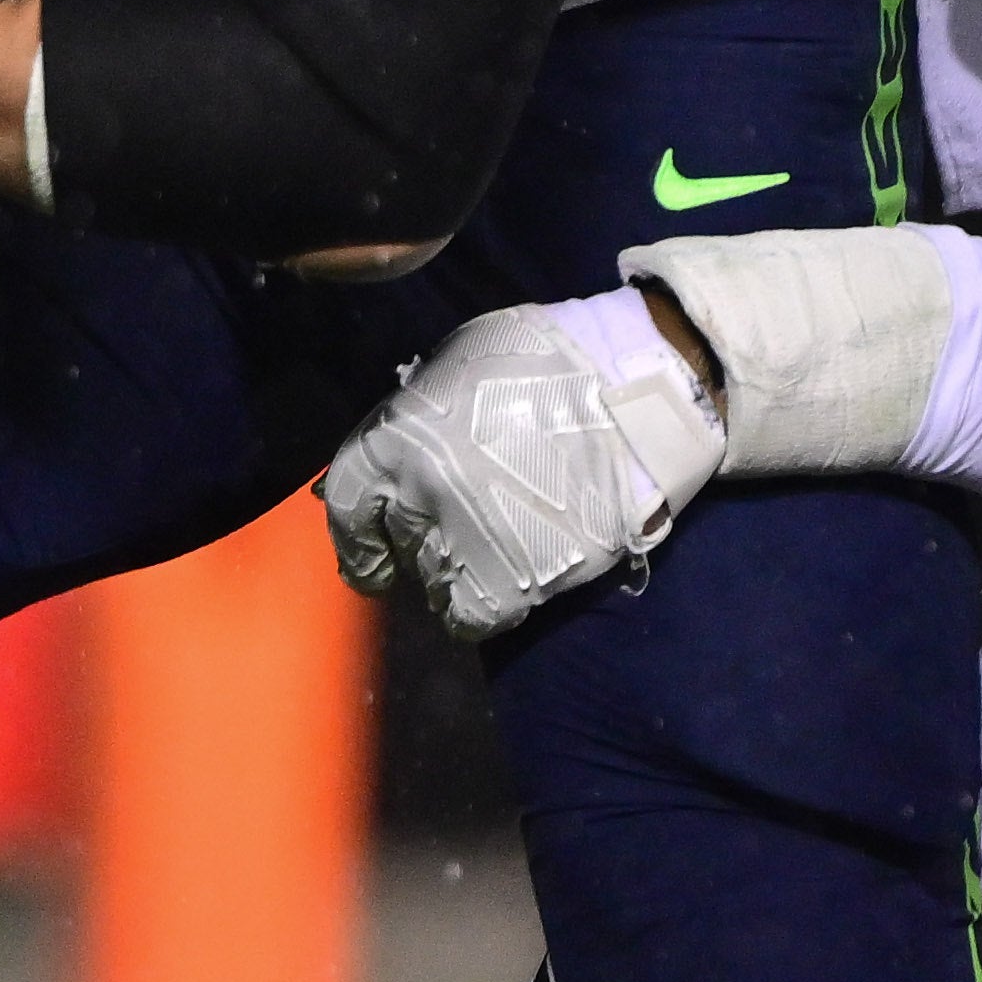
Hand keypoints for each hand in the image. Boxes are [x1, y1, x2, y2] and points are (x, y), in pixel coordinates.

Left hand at [322, 295, 726, 637]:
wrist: (637, 389)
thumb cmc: (549, 363)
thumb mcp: (460, 365)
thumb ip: (418, 416)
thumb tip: (395, 461)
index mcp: (397, 437)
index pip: (345, 504)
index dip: (356, 535)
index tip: (371, 553)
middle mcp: (418, 493)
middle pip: (395, 542)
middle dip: (416, 541)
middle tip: (454, 532)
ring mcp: (463, 539)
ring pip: (431, 581)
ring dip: (454, 568)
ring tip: (496, 542)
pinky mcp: (510, 580)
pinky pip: (469, 618)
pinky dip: (479, 607)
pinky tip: (506, 581)